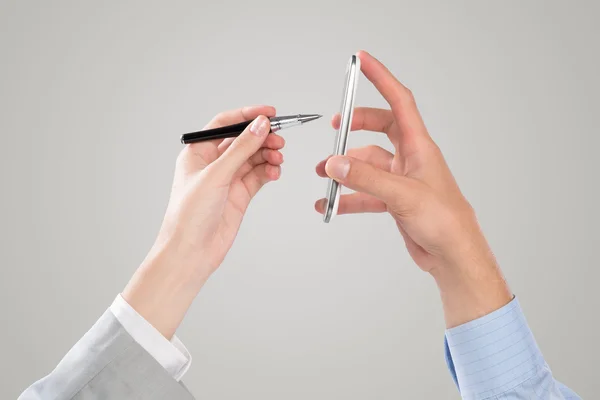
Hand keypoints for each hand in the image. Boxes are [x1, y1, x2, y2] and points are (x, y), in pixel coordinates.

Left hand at [123, 106, 284, 337]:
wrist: (191, 253)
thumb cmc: (188, 216)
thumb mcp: (216, 175)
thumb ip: (241, 149)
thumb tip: (260, 125)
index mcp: (198, 152)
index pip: (225, 124)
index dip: (247, 115)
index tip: (269, 113)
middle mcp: (213, 164)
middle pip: (243, 140)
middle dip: (262, 138)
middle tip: (279, 139)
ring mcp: (227, 180)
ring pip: (253, 158)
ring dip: (268, 155)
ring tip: (278, 158)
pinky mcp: (239, 195)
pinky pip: (258, 176)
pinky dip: (269, 172)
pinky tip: (275, 172)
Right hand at [315, 51, 511, 326]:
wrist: (453, 255)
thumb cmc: (445, 221)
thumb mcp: (403, 195)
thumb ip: (366, 178)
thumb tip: (335, 163)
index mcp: (419, 147)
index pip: (399, 102)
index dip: (381, 79)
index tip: (362, 61)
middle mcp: (410, 159)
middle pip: (379, 128)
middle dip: (355, 126)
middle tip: (335, 128)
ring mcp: (401, 179)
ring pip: (367, 164)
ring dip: (345, 168)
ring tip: (323, 176)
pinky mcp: (394, 200)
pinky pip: (364, 192)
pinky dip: (346, 196)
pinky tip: (331, 204)